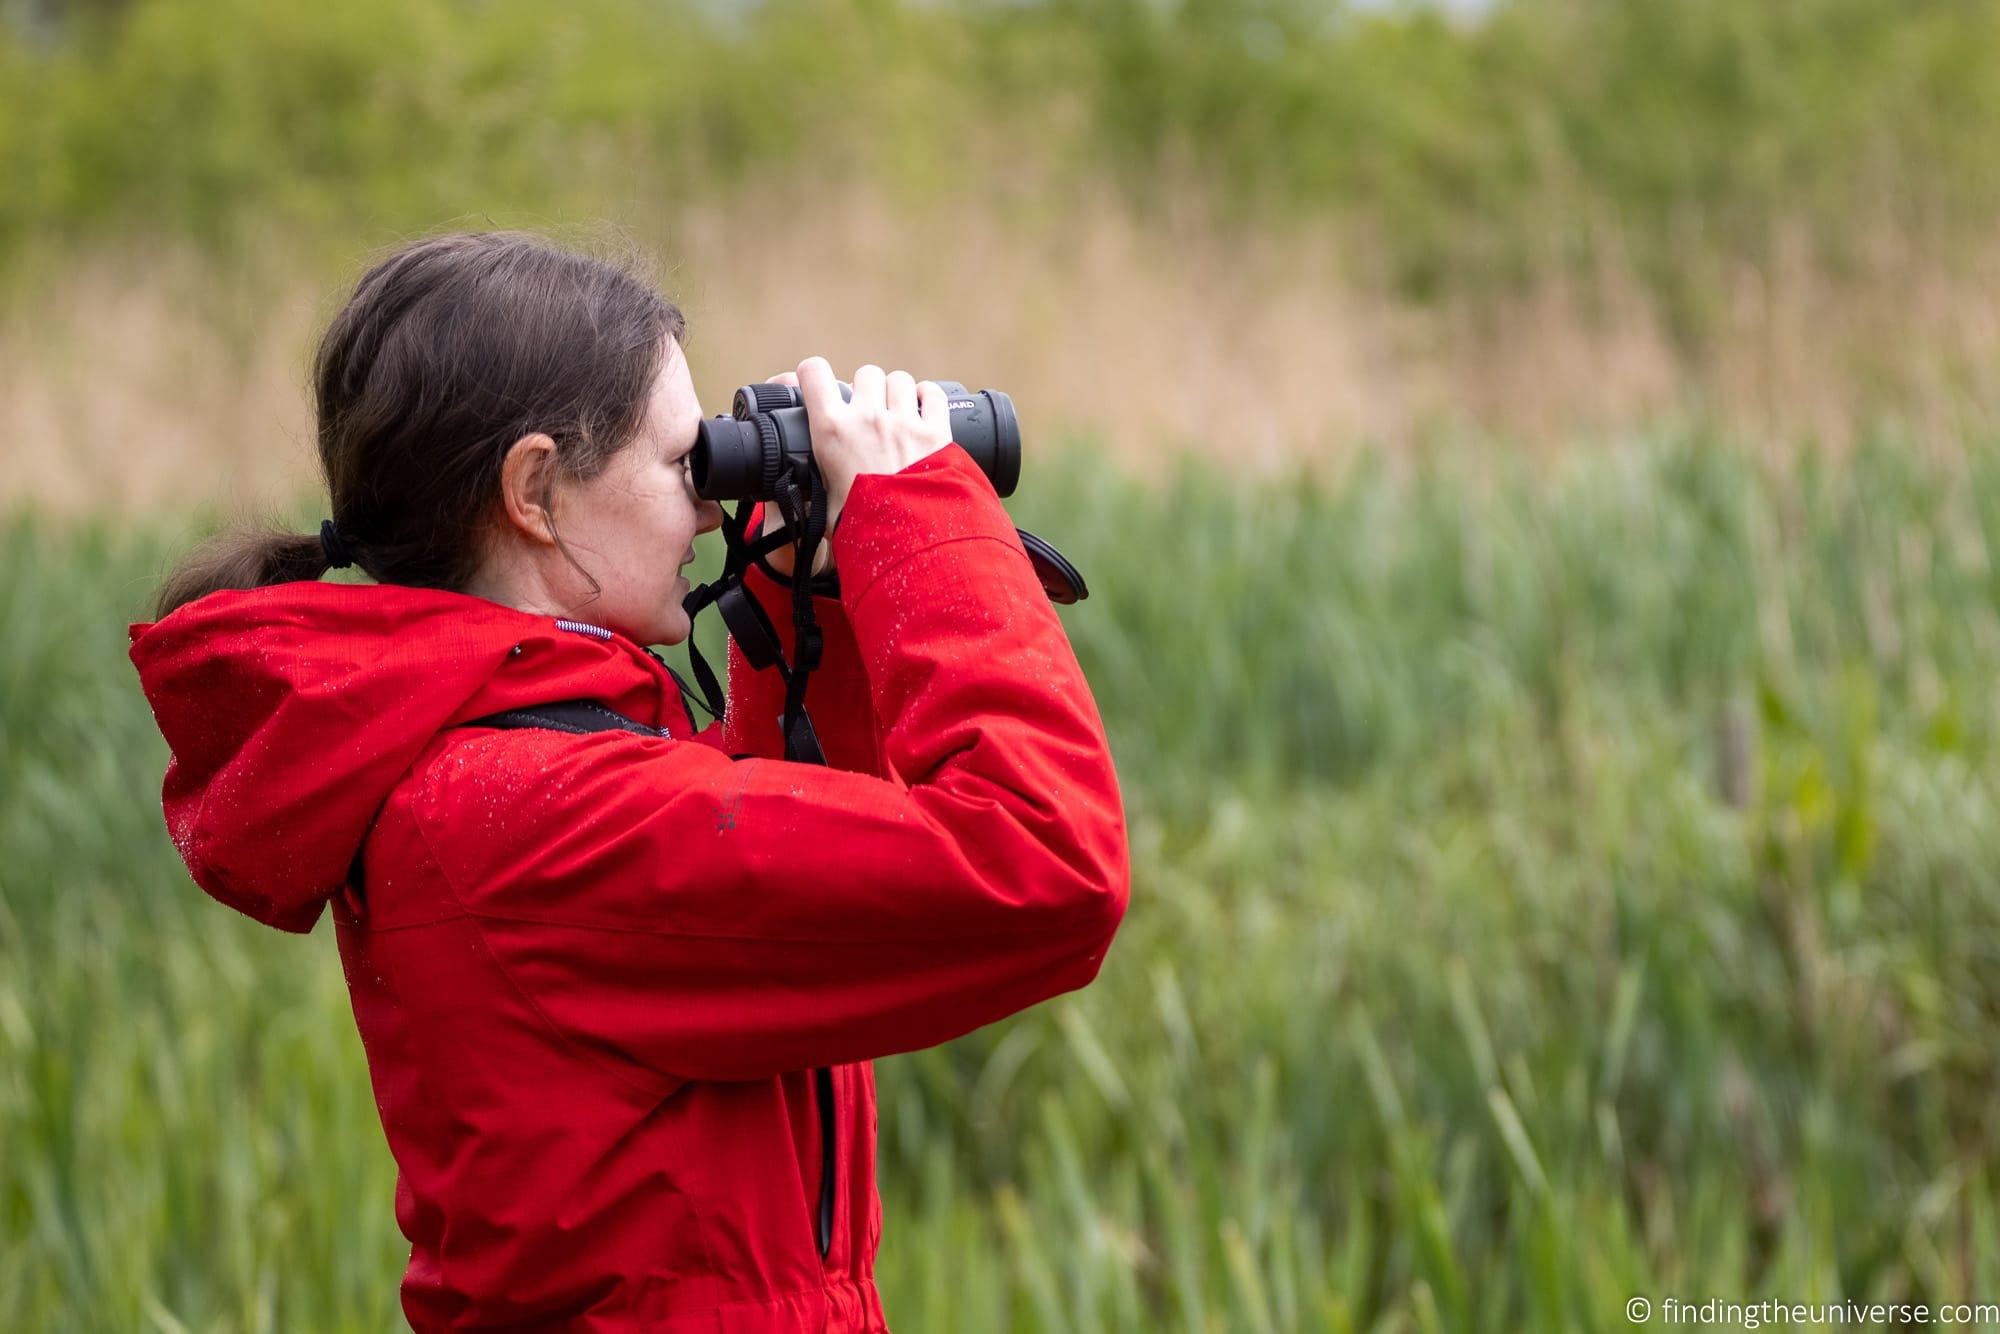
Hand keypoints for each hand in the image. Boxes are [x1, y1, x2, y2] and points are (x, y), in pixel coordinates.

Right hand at [757, 360, 952, 577]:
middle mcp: (868, 418)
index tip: (817, 381)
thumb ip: (810, 490)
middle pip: (865, 373)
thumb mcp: (822, 506)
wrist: (909, 544)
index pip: (813, 373)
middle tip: (868, 411)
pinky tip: (923, 410)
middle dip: (866, 388)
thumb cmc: (862, 528)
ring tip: (897, 413)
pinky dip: (928, 397)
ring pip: (899, 380)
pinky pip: (932, 394)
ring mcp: (905, 422)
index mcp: (832, 431)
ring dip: (896, 392)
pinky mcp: (937, 432)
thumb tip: (792, 497)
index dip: (813, 374)